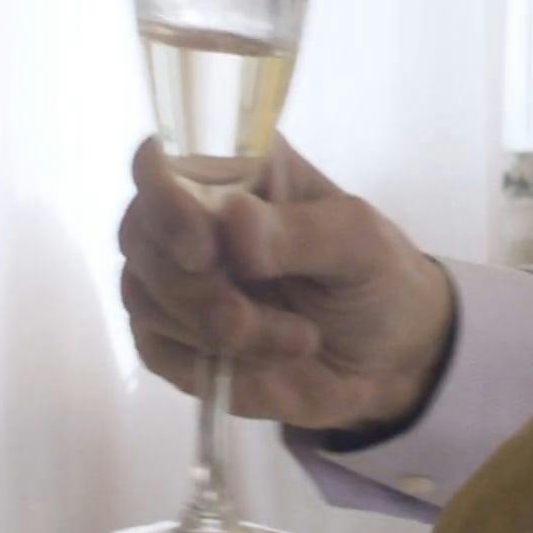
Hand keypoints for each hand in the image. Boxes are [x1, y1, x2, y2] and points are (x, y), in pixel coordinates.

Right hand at [117, 136, 457, 433]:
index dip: (164, 206)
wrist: (393, 362)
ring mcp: (177, 284)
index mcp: (234, 176)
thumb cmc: (378, 279)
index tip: (202, 251)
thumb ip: (300, 232)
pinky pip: (157, 351)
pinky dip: (211, 364)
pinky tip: (268, 363)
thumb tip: (233, 222)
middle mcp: (192, 221)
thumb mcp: (360, 245)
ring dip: (219, 331)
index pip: (158, 168)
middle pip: (139, 238)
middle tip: (251, 318)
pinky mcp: (176, 341)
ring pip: (144, 299)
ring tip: (298, 339)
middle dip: (196, 289)